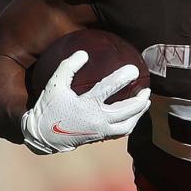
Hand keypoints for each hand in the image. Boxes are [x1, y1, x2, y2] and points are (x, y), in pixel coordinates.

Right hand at [21, 50, 150, 154]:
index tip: (134, 70)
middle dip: (140, 100)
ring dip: (139, 114)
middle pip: (127, 111)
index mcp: (87, 105)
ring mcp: (101, 131)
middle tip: (147, 90)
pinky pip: (121, 132)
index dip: (122, 78)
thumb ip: (68, 67)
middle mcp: (97, 120)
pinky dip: (130, 123)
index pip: (109, 89)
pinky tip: (133, 115)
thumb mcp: (55, 84)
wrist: (44, 136)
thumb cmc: (49, 107)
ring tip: (145, 103)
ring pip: (128, 125)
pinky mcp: (100, 137)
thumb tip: (84, 53)